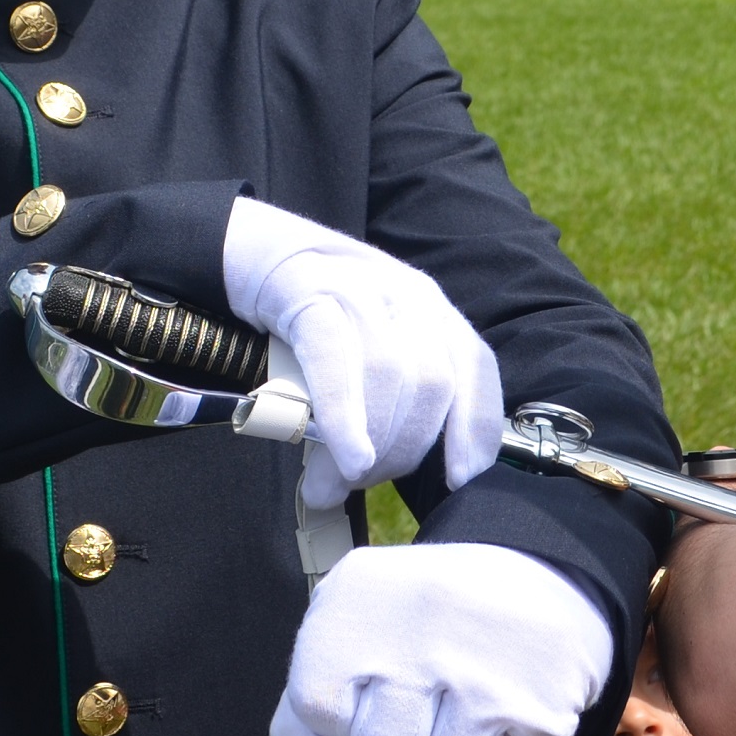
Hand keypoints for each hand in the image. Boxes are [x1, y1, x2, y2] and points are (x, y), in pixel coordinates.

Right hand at [224, 196, 504, 509]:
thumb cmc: (321, 314)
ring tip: (332, 483)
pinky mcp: (311, 293)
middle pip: (430, 384)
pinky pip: (336, 362)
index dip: (473, 428)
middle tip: (360, 482)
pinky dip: (346, 417)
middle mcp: (408, 296)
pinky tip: (346, 456)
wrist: (261, 253)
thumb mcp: (372, 343)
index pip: (474, 368)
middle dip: (400, 449)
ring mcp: (362, 289)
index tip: (460, 479)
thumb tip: (391, 471)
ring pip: (387, 377)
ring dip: (367, 446)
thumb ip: (397, 394)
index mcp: (433, 310)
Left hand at [268, 544, 613, 735]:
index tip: (380, 669)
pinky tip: (515, 689)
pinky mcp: (538, 706)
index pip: (313, 706)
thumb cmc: (426, 623)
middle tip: (435, 678)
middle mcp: (416, 622)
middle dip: (406, 732)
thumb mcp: (350, 639)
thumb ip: (304, 734)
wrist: (545, 573)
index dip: (351, 705)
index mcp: (353, 593)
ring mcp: (481, 668)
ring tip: (477, 683)